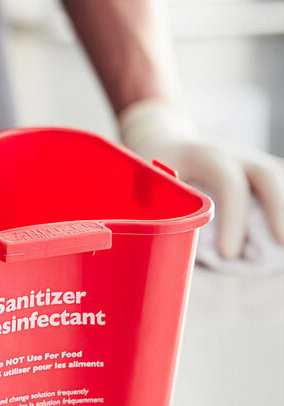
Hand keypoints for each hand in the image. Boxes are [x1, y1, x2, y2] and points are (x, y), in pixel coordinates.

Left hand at [119, 99, 283, 258]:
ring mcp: (249, 160)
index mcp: (203, 158)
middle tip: (281, 244)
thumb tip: (171, 249)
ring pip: (277, 175)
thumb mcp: (146, 187)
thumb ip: (158, 211)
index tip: (228, 254)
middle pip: (265, 175)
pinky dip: (281, 205)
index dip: (233, 217)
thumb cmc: (153, 173)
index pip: (228, 182)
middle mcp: (233, 154)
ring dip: (283, 207)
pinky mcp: (258, 169)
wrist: (165, 140)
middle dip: (277, 209)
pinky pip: (278, 183)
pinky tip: (279, 231)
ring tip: (283, 243)